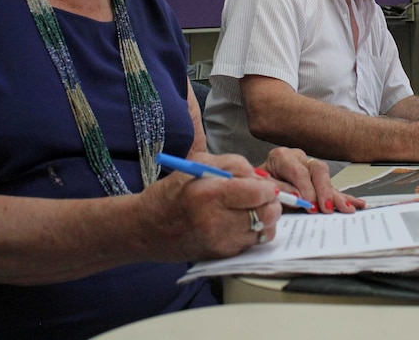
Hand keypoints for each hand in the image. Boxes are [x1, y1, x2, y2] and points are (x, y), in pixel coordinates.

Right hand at [141, 152, 282, 260]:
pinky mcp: (221, 255)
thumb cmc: (172, 192)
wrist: (147, 228)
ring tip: (254, 210)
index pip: (257, 193)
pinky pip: (253, 243)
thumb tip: (260, 178)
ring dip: (266, 219)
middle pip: (266, 214)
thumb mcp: (198, 164)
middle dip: (271, 203)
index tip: (265, 185)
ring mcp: (219, 241)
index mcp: (209, 193)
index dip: (267, 188)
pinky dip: (254, 232)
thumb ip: (234, 164)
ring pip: (265, 231)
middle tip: (264, 197)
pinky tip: (242, 223)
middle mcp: (216, 220)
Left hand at [260, 147, 364, 213]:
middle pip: (317, 170)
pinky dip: (343, 197)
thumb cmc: (259, 185)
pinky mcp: (317, 181)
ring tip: (346, 208)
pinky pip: (332, 188)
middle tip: (327, 208)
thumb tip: (298, 196)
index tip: (310, 206)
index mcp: (282, 157)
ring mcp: (310, 168)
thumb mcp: (264, 186)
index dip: (306, 189)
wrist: (256, 186)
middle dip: (324, 191)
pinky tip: (356, 204)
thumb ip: (280, 190)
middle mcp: (299, 158)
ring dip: (336, 196)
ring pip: (327, 179)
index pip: (299, 171)